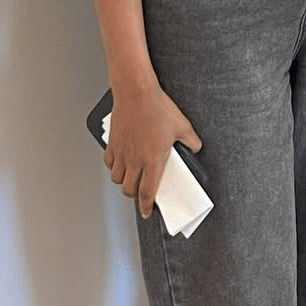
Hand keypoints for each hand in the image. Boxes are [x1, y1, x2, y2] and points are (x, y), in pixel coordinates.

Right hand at [103, 81, 200, 218]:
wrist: (136, 92)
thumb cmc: (158, 107)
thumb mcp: (182, 125)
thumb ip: (191, 140)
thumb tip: (196, 147)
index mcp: (153, 161)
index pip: (147, 193)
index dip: (146, 207)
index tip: (146, 212)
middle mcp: (135, 161)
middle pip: (129, 190)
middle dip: (135, 196)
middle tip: (140, 193)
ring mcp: (122, 153)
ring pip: (117, 179)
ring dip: (124, 182)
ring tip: (130, 178)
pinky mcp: (113, 143)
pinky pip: (109, 163)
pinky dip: (113, 167)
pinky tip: (119, 163)